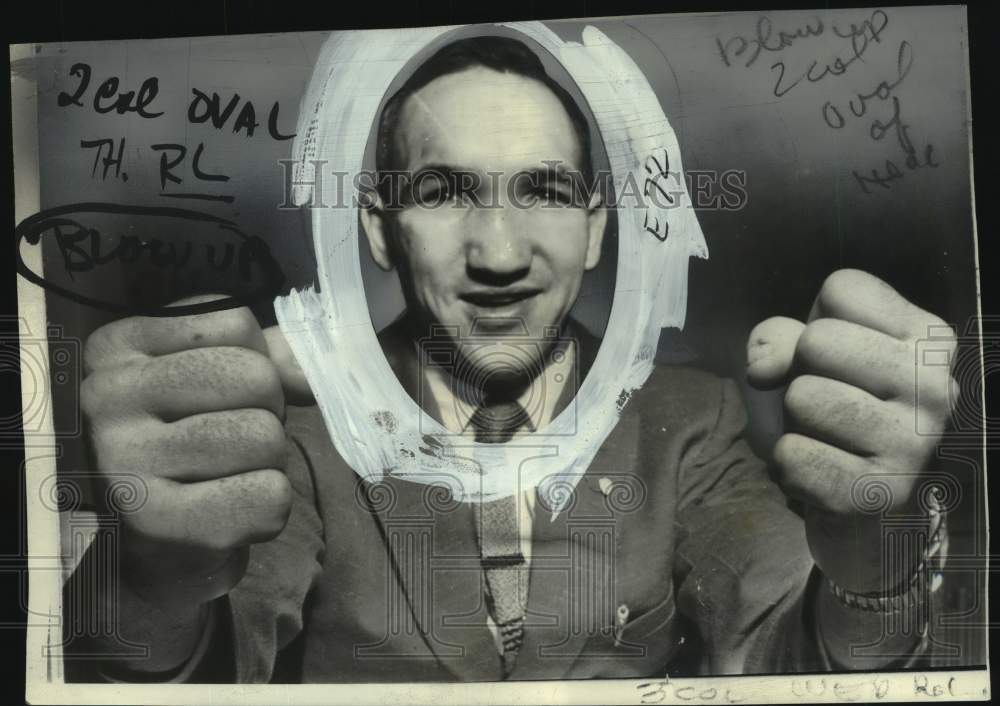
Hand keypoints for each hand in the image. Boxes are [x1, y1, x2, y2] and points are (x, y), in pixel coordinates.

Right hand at [81, 296, 310, 607]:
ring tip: (228, 476)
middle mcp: (104, 396)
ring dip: (269, 463)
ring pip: (265, 436)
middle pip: (255, 378)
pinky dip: (270, 507)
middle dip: (267, 413)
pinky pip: (268, 497)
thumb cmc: (191, 444)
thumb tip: (314, 369)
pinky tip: (231, 510)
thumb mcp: (218, 380)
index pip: (237, 326)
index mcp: (114, 346)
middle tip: (232, 444)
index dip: (255, 364)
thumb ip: (273, 356)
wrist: (151, 544)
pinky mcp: (153, 521)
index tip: (219, 398)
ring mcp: (121, 459)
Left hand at [746, 269, 957, 592]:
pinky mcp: (882, 492)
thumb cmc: (837, 401)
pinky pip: (795, 456)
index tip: (837, 356)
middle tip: (827, 398)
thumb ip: (779, 337)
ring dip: (796, 417)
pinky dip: (789, 462)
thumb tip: (763, 369)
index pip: (842, 288)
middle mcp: (935, 385)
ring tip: (826, 432)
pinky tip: (821, 466)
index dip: (816, 320)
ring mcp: (916, 442)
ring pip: (803, 396)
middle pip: (818, 340)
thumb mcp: (811, 352)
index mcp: (930, 337)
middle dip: (803, 368)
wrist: (862, 494)